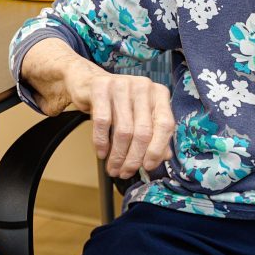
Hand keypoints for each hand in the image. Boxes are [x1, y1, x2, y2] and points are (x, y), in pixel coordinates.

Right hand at [66, 62, 174, 179]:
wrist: (89, 82)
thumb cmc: (119, 104)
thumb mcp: (139, 117)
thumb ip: (154, 134)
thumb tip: (164, 157)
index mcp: (159, 93)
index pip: (165, 124)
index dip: (157, 149)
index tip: (148, 166)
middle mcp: (144, 86)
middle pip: (144, 131)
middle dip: (134, 158)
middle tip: (126, 172)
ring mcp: (122, 84)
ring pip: (124, 130)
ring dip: (118, 155)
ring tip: (113, 168)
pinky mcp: (101, 87)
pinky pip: (103, 122)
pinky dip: (101, 142)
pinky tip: (101, 153)